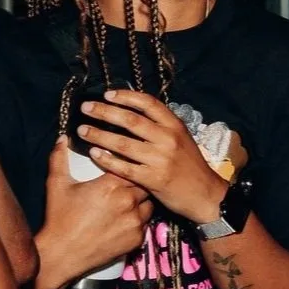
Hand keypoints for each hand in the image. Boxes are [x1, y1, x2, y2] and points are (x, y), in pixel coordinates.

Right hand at [39, 138, 152, 286]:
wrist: (62, 255)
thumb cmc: (59, 219)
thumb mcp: (57, 185)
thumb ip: (59, 158)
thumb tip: (61, 138)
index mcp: (111, 185)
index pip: (130, 163)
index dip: (128, 161)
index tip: (125, 160)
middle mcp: (128, 201)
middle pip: (145, 182)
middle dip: (139, 179)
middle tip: (129, 180)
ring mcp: (135, 222)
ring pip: (149, 203)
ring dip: (142, 199)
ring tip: (130, 199)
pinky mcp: (137, 239)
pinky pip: (146, 223)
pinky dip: (139, 219)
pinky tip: (127, 218)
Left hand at [78, 89, 228, 225]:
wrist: (205, 194)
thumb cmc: (190, 166)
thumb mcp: (181, 139)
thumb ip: (161, 126)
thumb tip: (132, 112)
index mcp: (174, 125)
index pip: (148, 103)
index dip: (125, 96)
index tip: (107, 94)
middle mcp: (167, 139)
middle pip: (130, 120)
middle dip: (103, 111)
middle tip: (86, 108)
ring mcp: (160, 159)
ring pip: (122, 143)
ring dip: (98, 134)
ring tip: (82, 130)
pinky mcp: (153, 179)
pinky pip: (123, 167)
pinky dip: (107, 159)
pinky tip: (94, 153)